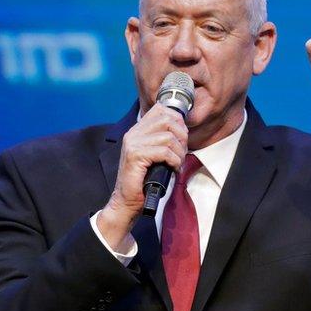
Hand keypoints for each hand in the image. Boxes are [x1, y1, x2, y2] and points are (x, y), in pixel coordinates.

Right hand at [97, 103, 187, 248]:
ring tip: (177, 163)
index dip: (178, 120)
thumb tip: (184, 130)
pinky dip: (174, 161)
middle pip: (167, 119)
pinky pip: (164, 151)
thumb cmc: (144, 181)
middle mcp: (134, 133)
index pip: (161, 109)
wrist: (126, 201)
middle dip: (182, 136)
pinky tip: (172, 168)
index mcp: (137, 130)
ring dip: (179, 152)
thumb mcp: (155, 155)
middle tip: (182, 152)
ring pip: (168, 137)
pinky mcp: (135, 155)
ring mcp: (133, 143)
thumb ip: (163, 140)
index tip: (182, 138)